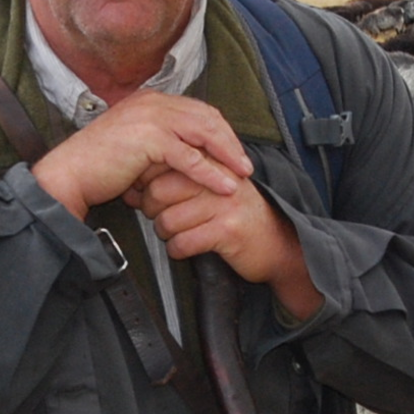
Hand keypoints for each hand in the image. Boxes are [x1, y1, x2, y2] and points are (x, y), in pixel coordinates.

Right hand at [30, 90, 252, 222]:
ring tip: (243, 173)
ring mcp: (151, 117)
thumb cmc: (97, 168)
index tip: (233, 152)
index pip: (196, 110)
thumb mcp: (134, 149)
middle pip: (206, 116)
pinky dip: (211, 172)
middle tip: (246, 164)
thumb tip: (187, 159)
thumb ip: (159, 147)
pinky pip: (191, 156)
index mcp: (149, 100)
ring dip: (227, 154)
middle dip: (229, 141)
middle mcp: (152, 102)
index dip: (219, 131)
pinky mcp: (150, 139)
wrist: (69, 175)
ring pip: (204, 133)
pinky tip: (225, 186)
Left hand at [132, 170, 323, 321]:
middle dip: (151, 210)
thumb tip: (136, 184)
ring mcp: (225, 203)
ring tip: (177, 234)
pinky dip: (177, 250)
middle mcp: (219, 178)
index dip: (146, 183)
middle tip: (160, 218)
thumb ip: (182, 179)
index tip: (143, 195)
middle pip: (160, 191)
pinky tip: (186, 248)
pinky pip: (183, 242)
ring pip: (168, 219)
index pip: (165, 163)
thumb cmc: (238, 217)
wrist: (277, 244)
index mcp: (213, 163)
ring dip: (165, 234)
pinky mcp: (228, 230)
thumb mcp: (213, 188)